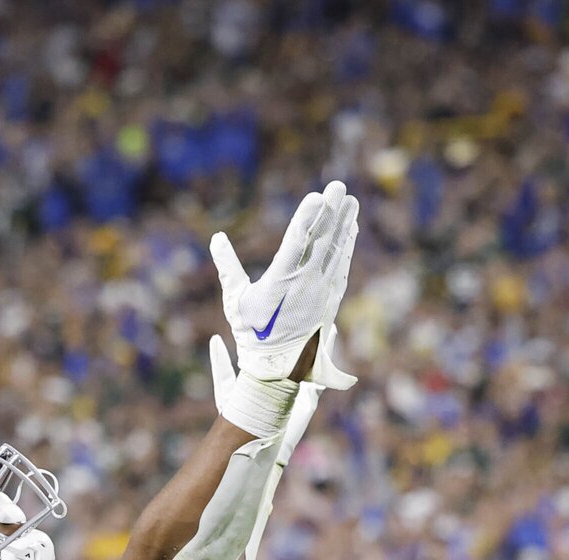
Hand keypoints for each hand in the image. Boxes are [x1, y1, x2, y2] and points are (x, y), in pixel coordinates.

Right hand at [208, 180, 360, 386]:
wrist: (277, 365)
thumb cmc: (251, 333)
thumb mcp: (235, 301)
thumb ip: (228, 268)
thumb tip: (217, 239)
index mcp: (282, 281)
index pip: (297, 242)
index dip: (308, 217)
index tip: (317, 196)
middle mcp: (306, 284)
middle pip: (322, 241)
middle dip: (331, 212)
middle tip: (339, 186)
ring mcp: (322, 292)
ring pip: (336, 251)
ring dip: (344, 224)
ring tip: (351, 201)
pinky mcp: (331, 299)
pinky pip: (341, 267)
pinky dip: (347, 247)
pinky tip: (350, 230)